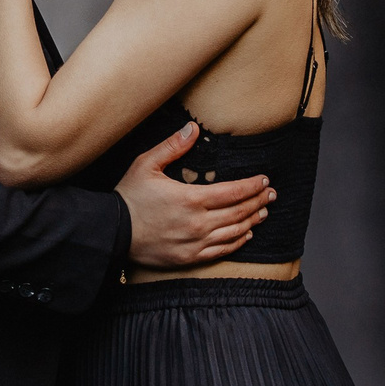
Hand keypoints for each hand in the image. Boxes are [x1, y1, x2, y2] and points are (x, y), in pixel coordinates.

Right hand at [118, 121, 272, 267]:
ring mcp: (196, 243)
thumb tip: (192, 128)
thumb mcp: (146, 165)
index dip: (252, 186)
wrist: (113, 233)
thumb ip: (172, 146)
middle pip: (239, 211)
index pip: (233, 192)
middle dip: (258, 200)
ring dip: (253, 220)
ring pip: (235, 232)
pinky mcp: (190, 257)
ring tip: (264, 211)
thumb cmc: (129, 197)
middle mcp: (198, 223)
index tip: (263, 180)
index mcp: (191, 198)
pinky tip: (246, 234)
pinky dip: (238, 241)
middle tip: (271, 193)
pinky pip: (222, 250)